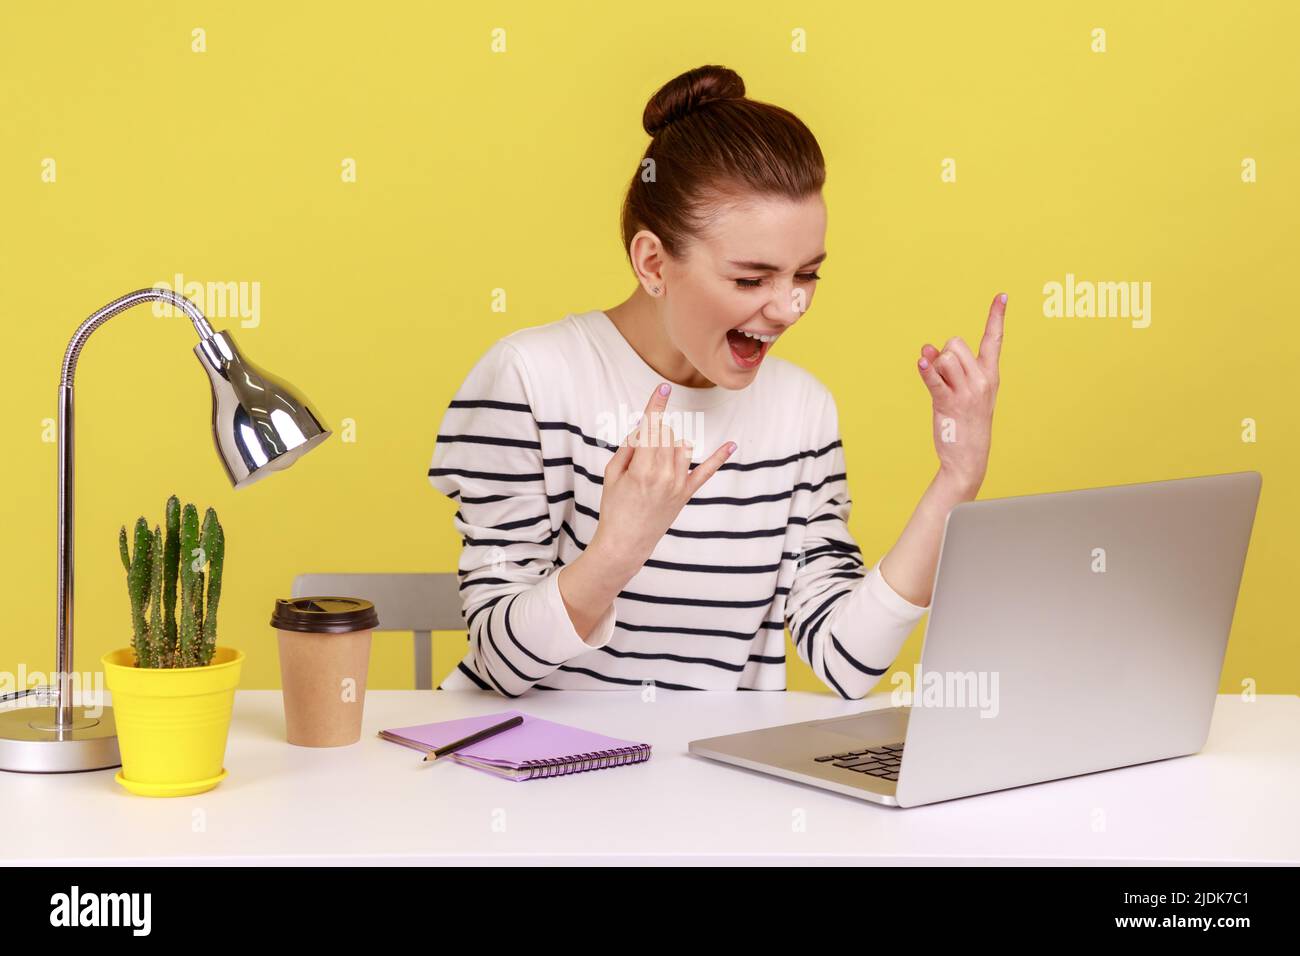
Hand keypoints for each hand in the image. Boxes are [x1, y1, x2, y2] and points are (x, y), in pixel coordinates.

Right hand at [589, 382, 735, 572]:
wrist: (625, 543)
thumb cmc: (614, 508)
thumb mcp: (612, 474)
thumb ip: (628, 448)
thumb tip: (643, 427)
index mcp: (642, 468)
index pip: (651, 428)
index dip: (656, 405)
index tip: (663, 387)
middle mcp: (664, 474)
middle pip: (665, 435)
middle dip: (652, 434)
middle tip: (638, 455)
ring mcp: (678, 484)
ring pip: (680, 445)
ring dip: (668, 444)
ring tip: (653, 462)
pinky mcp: (686, 494)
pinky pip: (705, 472)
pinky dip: (719, 457)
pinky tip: (732, 444)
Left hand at [916, 293, 1005, 493]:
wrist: (968, 458)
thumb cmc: (965, 423)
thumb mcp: (963, 393)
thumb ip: (946, 369)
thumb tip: (925, 349)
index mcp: (990, 375)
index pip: (994, 340)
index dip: (996, 317)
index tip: (1002, 296)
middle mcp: (982, 380)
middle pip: (955, 343)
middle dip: (943, 354)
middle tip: (946, 381)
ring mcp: (967, 392)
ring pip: (943, 357)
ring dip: (934, 369)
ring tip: (941, 391)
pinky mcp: (949, 403)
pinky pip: (934, 379)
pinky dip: (925, 371)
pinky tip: (921, 364)